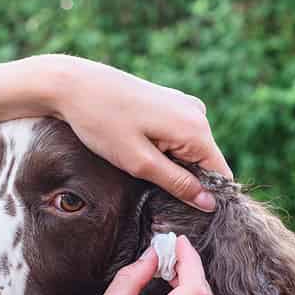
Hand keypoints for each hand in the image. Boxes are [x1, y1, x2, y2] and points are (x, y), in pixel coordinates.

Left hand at [36, 54, 231, 210]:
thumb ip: (177, 183)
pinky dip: (162, 149)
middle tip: (146, 183)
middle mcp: (198, 114)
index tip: (178, 209)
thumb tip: (209, 203)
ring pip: (189, 151)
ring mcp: (184, 105)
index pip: (220, 175)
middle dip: (182, 180)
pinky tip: (137, 147)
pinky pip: (177, 136)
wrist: (74, 85)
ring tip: (137, 162)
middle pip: (204, 163)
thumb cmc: (103, 122)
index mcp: (196, 128)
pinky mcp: (170, 103)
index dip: (205, 197)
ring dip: (169, 165)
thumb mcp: (139, 162)